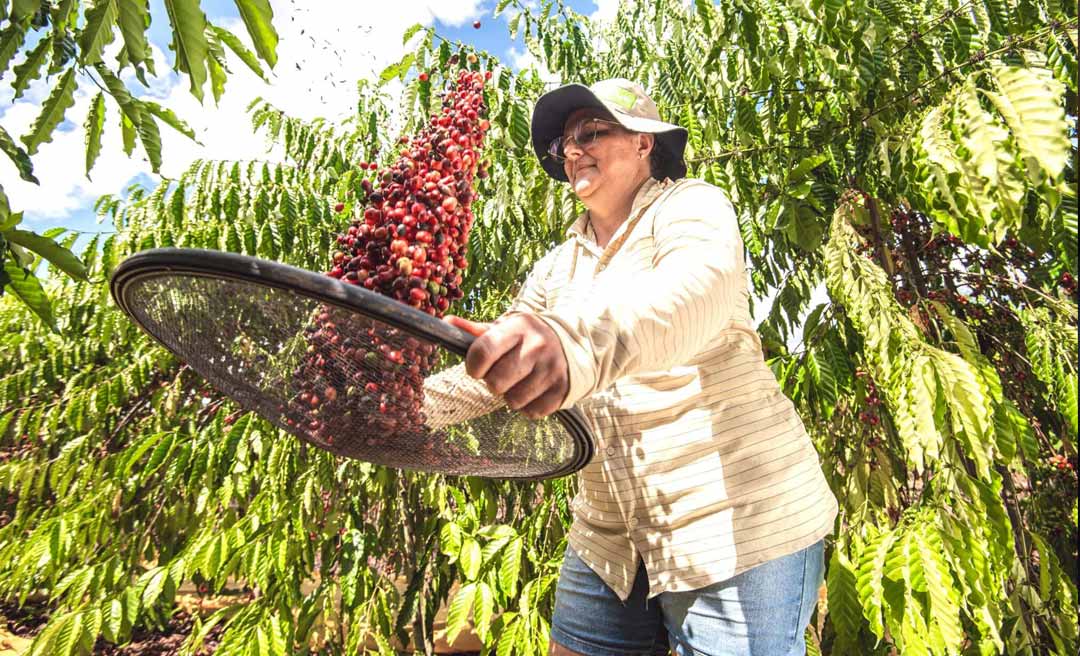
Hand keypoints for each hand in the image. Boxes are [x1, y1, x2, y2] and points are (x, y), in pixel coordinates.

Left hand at [444, 314, 569, 418]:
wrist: (572, 343)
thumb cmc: (527, 337)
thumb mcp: (505, 328)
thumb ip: (476, 330)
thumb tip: (447, 321)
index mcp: (519, 327)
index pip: (483, 352)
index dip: (473, 366)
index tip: (477, 368)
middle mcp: (538, 346)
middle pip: (496, 383)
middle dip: (493, 383)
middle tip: (501, 374)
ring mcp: (552, 369)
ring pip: (513, 401)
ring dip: (511, 396)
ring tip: (519, 381)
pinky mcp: (562, 389)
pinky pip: (532, 412)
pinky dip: (528, 406)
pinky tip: (533, 390)